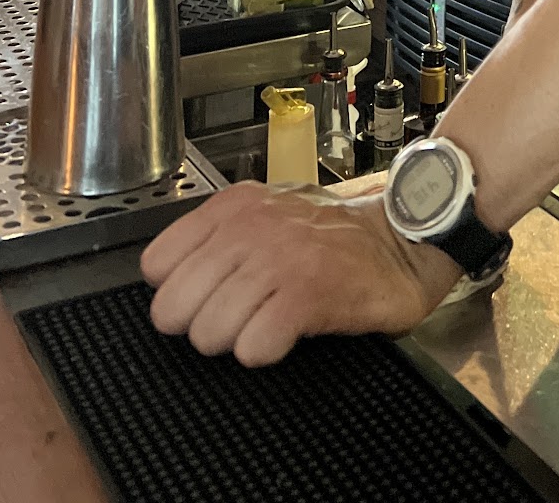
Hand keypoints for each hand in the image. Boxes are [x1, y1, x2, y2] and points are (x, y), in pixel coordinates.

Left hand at [140, 183, 461, 365]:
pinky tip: (286, 336)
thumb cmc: (333, 236)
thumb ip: (219, 237)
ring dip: (233, 342)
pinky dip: (264, 351)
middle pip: (173, 309)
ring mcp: (279, 259)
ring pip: (208, 332)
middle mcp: (249, 227)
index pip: (156, 266)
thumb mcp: (267, 215)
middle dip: (199, 326)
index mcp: (233, 206)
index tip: (204, 297)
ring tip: (265, 325)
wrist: (403, 238)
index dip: (176, 293)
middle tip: (236, 319)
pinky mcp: (309, 293)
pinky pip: (253, 346)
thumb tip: (170, 283)